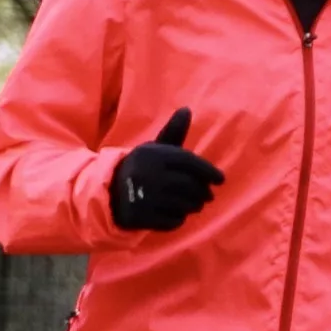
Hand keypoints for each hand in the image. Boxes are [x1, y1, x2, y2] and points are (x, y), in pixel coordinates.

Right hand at [106, 107, 225, 233]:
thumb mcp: (155, 149)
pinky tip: (174, 213)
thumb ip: (173, 132)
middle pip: (190, 186)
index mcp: (153, 155)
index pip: (189, 162)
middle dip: (203, 193)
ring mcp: (144, 197)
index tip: (220, 180)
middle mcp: (148, 175)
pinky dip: (178, 219)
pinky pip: (173, 221)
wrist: (109, 191)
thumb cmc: (142, 168)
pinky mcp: (142, 217)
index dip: (208, 171)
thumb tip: (186, 109)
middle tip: (207, 196)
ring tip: (193, 204)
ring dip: (193, 206)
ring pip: (184, 205)